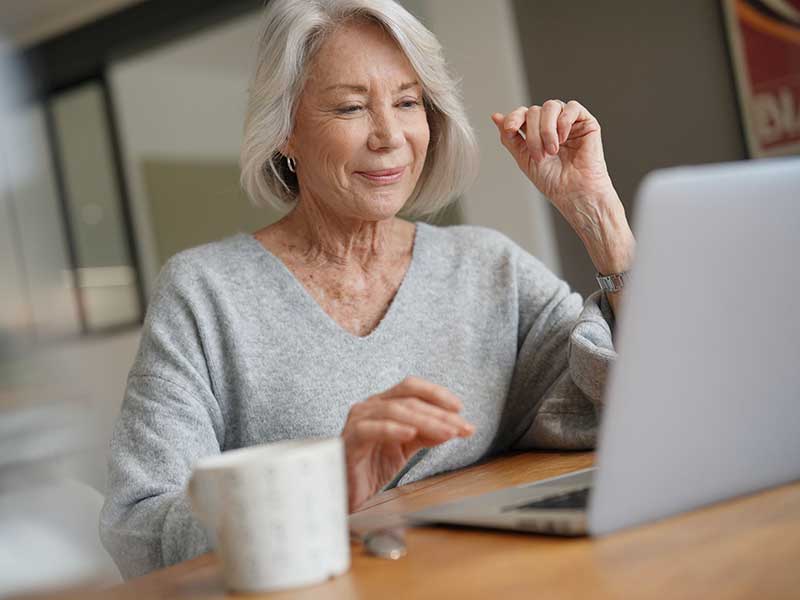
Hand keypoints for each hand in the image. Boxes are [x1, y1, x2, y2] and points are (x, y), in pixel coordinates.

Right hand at [341, 376, 473, 511]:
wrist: (345, 491)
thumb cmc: (372, 467)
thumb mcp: (406, 448)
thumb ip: (426, 435)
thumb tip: (453, 427)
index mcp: (384, 404)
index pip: (412, 388)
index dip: (437, 393)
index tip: (460, 408)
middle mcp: (370, 406)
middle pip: (408, 400)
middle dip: (439, 413)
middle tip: (463, 427)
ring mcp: (358, 420)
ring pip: (395, 412)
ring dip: (426, 422)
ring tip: (448, 433)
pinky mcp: (350, 439)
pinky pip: (372, 429)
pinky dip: (393, 429)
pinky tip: (411, 434)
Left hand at [492, 100, 634, 284]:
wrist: (574, 193)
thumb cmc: (552, 181)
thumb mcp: (523, 158)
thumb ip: (509, 137)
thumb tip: (496, 116)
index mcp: (536, 132)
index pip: (522, 113)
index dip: (514, 117)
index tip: (510, 130)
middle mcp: (552, 124)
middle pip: (534, 111)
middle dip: (533, 134)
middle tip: (540, 156)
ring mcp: (569, 122)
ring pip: (551, 106)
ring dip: (547, 130)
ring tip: (552, 151)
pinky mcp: (586, 122)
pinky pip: (572, 107)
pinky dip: (564, 121)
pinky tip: (564, 139)